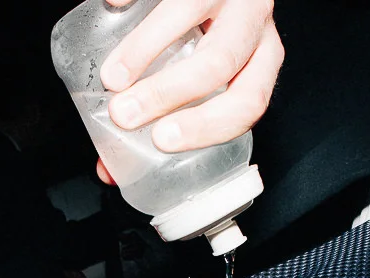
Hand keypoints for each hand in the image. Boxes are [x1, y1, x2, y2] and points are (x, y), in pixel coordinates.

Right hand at [96, 0, 283, 182]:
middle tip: (126, 114)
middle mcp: (252, 21)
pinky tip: (112, 6)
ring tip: (112, 76)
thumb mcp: (204, 75)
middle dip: (169, 92)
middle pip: (221, 61)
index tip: (162, 139)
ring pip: (192, 13)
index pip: (248, 101)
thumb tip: (108, 169)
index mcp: (261, 58)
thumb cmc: (211, 34)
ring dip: (145, 49)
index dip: (207, 125)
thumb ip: (166, 118)